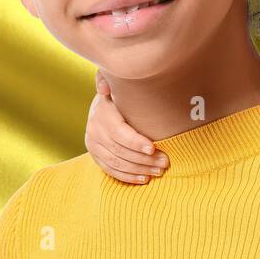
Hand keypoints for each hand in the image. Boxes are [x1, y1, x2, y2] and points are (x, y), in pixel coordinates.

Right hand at [84, 68, 169, 183]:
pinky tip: (144, 179)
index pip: (118, 132)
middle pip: (120, 150)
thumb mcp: (115, 80)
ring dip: (140, 169)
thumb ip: (110, 79)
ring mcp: (93, 145)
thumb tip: (105, 87)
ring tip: (160, 171)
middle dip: (144, 159)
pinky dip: (128, 177)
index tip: (153, 148)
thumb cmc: (120, 92)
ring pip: (117, 162)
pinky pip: (111, 170)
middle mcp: (94, 130)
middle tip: (165, 161)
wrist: (103, 104)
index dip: (136, 142)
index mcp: (101, 113)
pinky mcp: (96, 156)